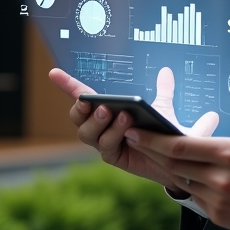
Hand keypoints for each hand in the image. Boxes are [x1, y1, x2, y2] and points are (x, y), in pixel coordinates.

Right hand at [48, 67, 218, 187]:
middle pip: (78, 117)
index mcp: (106, 111)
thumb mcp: (163, 108)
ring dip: (101, 122)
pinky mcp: (112, 157)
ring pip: (88, 133)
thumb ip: (163, 90)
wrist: (175, 158)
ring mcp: (103, 143)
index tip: (53, 72)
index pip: (82, 96)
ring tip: (121, 114)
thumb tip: (166, 70)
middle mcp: (99, 127)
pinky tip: (129, 128)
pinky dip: (115, 135)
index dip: (67, 85)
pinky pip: (106, 146)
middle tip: (98, 103)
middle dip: (82, 109)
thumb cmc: (162, 131)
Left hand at [125, 81, 229, 229]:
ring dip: (165, 166)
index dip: (153, 138)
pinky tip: (183, 172)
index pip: (180, 145)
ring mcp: (218, 201)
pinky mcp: (220, 216)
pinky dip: (186, 183)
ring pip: (180, 181)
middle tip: (132, 135)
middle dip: (149, 149)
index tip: (135, 128)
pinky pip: (194, 197)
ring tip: (153, 151)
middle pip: (172, 163)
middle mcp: (221, 179)